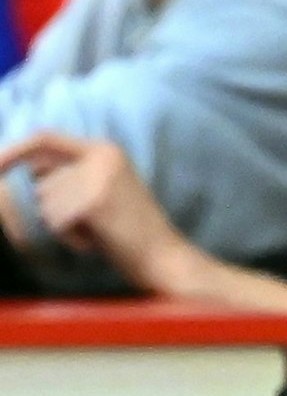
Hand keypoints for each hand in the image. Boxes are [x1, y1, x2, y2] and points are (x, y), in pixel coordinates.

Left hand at [0, 132, 198, 290]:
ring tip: (95, 231)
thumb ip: (69, 171)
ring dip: (61, 224)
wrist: (163, 256)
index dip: (12, 151)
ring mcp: (99, 177)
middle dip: (53, 206)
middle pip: (40, 178)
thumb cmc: (129, 229)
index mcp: (105, 149)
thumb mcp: (102, 187)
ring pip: (44, 201)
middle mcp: (102, 156)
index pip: (44, 138)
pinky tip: (95, 241)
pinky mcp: (94, 202)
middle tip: (90, 222)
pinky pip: (54, 221)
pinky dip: (69, 237)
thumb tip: (25, 164)